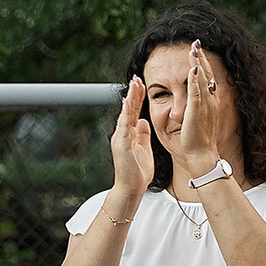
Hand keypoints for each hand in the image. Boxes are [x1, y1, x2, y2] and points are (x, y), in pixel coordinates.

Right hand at [108, 75, 156, 200]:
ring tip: (134, 84)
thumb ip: (143, 134)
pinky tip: (129, 103)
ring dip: (130, 98)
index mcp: (130, 133)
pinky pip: (124, 126)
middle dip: (134, 93)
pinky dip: (126, 114)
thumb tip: (145, 121)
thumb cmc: (138, 171)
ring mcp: (120, 138)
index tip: (143, 83)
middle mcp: (123, 133)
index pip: (135, 111)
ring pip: (126, 114)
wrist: (131, 188)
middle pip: (129, 109)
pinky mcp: (121, 144)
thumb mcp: (144, 148)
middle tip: (138, 77)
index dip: (138, 97)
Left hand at [168, 41, 229, 181]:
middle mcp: (211, 102)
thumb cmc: (200, 140)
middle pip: (207, 74)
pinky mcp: (197, 112)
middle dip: (202, 57)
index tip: (199, 50)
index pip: (208, 78)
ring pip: (202, 80)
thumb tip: (195, 99)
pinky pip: (196, 93)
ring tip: (194, 49)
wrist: (202, 155)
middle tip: (197, 42)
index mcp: (212, 103)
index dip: (204, 63)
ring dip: (198, 63)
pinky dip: (195, 80)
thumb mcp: (201, 119)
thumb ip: (198, 106)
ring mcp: (205, 106)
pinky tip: (192, 69)